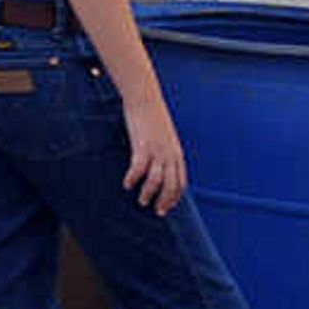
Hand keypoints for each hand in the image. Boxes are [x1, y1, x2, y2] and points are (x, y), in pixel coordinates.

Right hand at [122, 96, 188, 213]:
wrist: (145, 98)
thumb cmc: (152, 116)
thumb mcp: (164, 136)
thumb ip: (164, 150)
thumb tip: (160, 163)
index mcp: (177, 154)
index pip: (181, 182)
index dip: (175, 197)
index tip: (168, 206)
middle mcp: (170, 155)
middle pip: (171, 185)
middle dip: (165, 201)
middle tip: (157, 211)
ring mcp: (157, 151)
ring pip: (157, 180)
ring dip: (149, 193)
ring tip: (142, 201)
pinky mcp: (142, 146)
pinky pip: (138, 168)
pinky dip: (133, 179)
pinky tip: (127, 184)